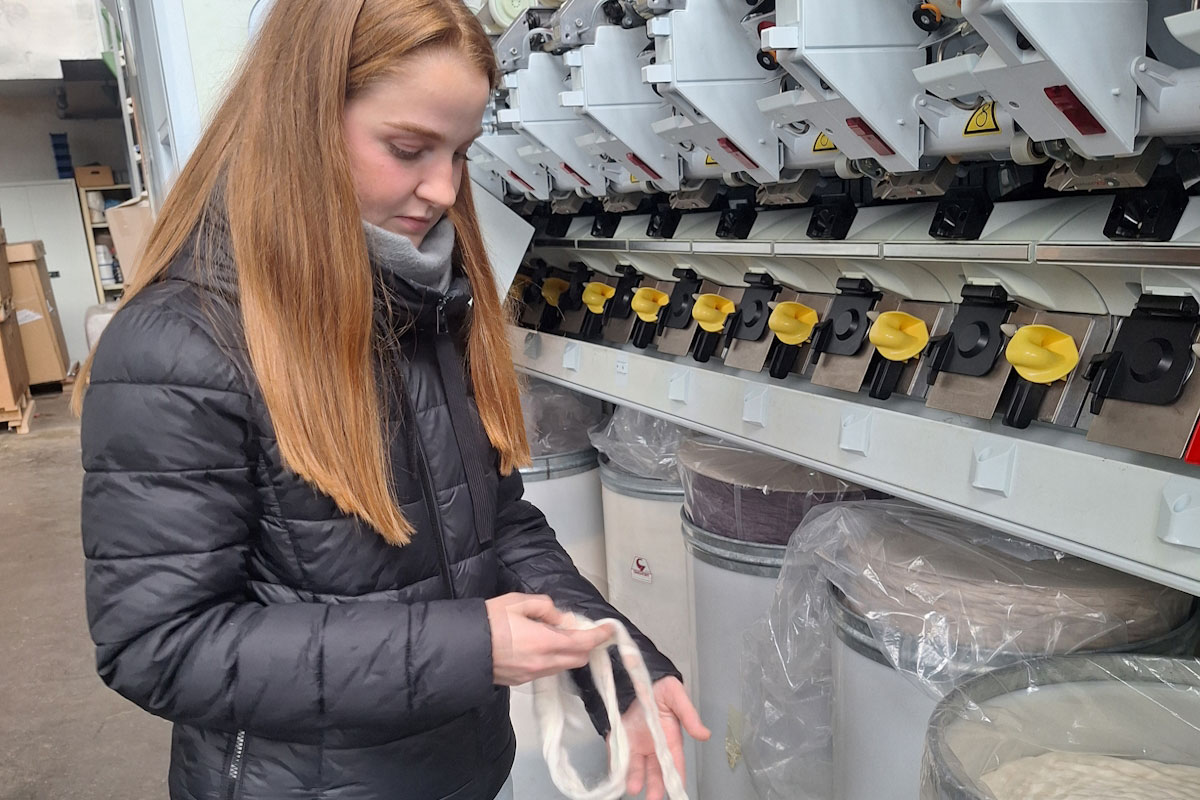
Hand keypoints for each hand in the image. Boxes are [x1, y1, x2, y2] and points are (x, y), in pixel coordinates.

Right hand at [485, 593, 612, 685]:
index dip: (599, 636)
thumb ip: (546, 607)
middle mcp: (543, 663)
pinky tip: (538, 646)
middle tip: (581, 629)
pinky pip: (547, 671)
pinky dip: (552, 659)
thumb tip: (560, 618)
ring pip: (563, 666)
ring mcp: (532, 675)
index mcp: (545, 642)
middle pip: (578, 658)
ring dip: (567, 652)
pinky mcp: (522, 681)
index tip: (608, 630)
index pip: (584, 642)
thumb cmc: (488, 622)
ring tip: (554, 634)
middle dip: (585, 645)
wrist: (461, 647)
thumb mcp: (519, 601)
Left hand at [611, 676, 709, 799]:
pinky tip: (617, 777)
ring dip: (635, 779)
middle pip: (656, 771)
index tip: (677, 791)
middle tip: (653, 798)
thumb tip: (704, 734)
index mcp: (670, 740)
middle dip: (655, 786)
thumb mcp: (677, 696)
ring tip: (633, 788)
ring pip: (636, 768)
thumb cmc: (660, 689)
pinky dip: (617, 767)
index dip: (677, 778)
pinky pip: (618, 757)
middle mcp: (654, 747)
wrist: (636, 678)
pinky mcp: (620, 741)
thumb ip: (689, 715)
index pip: (676, 763)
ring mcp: (636, 746)